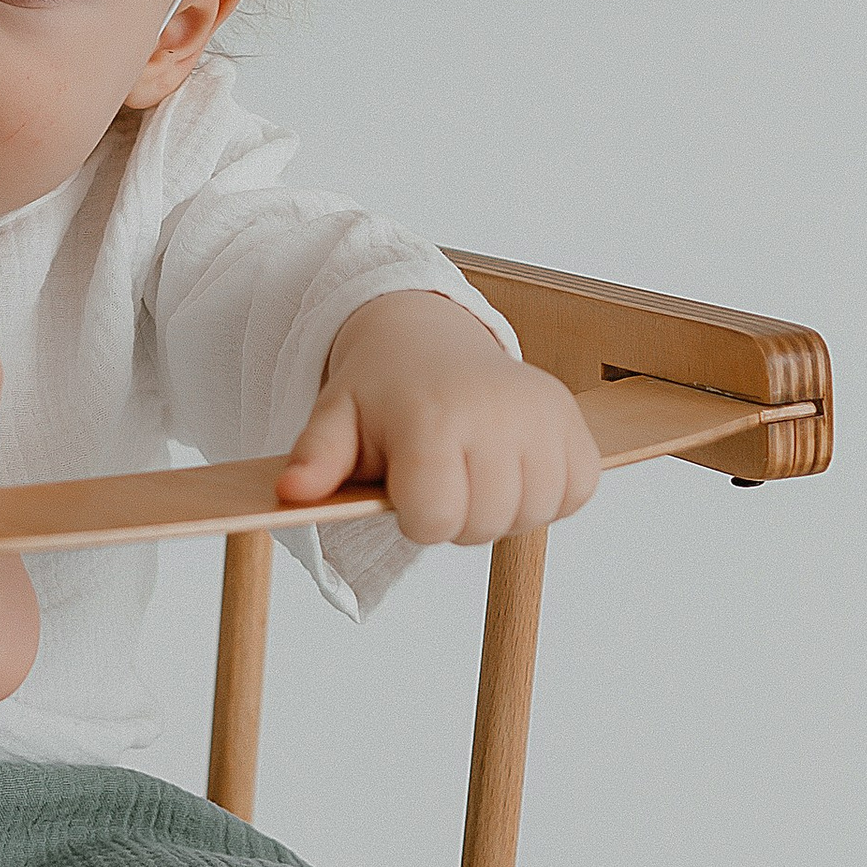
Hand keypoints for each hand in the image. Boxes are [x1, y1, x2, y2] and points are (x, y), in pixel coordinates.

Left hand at [275, 290, 599, 544]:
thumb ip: (317, 459)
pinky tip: (513, 465)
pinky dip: (547, 493)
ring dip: (501, 510)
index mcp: (432, 416)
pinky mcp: (576, 420)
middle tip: (439, 478)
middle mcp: (496, 411)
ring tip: (472, 470)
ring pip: (534, 515)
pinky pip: (575, 493)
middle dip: (455, 518)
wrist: (432, 341)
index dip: (416, 518)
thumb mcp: (337, 419)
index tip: (405, 489)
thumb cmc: (383, 391)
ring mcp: (544, 414)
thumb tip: (290, 492)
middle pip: (485, 525)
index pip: (437, 520)